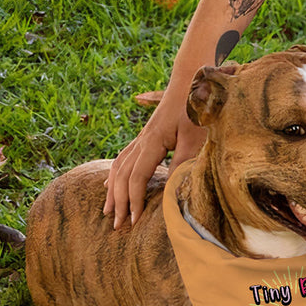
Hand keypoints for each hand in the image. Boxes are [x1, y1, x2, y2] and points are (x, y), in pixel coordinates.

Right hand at [103, 89, 206, 228]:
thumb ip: (183, 164)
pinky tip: (110, 184)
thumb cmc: (196, 108)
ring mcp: (142, 138)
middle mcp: (141, 141)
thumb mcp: (195, 138)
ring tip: (108, 211)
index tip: (135, 221)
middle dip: (119, 202)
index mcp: (151, 142)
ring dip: (113, 190)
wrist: (192, 80)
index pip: (136, 178)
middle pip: (122, 175)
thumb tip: (172, 192)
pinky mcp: (146, 137)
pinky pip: (123, 159)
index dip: (134, 201)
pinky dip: (115, 175)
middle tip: (117, 225)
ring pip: (118, 167)